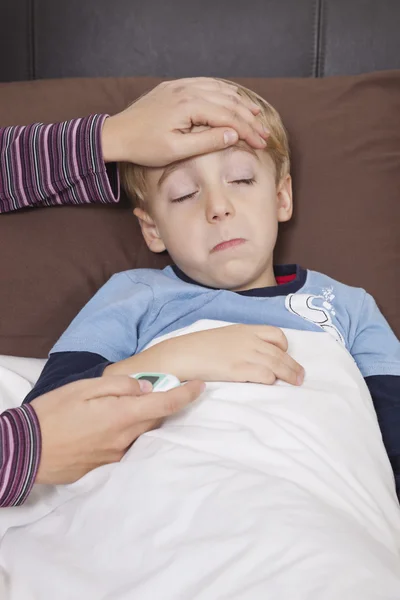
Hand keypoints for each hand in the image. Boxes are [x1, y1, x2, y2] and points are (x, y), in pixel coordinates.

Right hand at [31, 376, 203, 484]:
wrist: (26, 450)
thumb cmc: (52, 413)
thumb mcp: (83, 387)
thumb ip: (118, 385)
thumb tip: (145, 387)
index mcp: (121, 415)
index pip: (165, 404)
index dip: (187, 394)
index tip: (201, 386)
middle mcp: (125, 438)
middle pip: (156, 419)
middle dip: (165, 403)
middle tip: (163, 388)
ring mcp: (116, 456)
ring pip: (143, 433)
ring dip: (145, 419)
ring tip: (130, 407)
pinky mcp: (106, 466)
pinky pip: (128, 446)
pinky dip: (129, 433)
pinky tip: (113, 426)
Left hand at [101, 77, 268, 164]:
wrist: (117, 134)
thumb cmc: (144, 146)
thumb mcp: (177, 150)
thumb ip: (207, 141)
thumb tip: (233, 135)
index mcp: (189, 106)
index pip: (228, 117)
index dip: (248, 131)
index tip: (261, 143)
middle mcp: (187, 90)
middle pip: (227, 102)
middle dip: (248, 119)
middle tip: (263, 134)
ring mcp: (180, 86)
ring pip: (219, 90)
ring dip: (239, 103)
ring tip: (255, 116)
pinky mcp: (174, 88)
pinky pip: (205, 85)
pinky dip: (222, 92)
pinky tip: (231, 99)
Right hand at [145, 325, 304, 385]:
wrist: (180, 354)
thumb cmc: (196, 348)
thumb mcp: (221, 337)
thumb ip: (238, 343)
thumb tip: (249, 354)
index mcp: (243, 330)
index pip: (275, 334)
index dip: (284, 346)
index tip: (284, 356)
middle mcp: (248, 340)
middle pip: (280, 352)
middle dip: (293, 365)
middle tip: (301, 376)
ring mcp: (243, 354)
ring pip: (277, 364)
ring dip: (289, 374)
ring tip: (297, 382)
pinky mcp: (238, 369)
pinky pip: (264, 375)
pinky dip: (271, 380)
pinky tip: (271, 385)